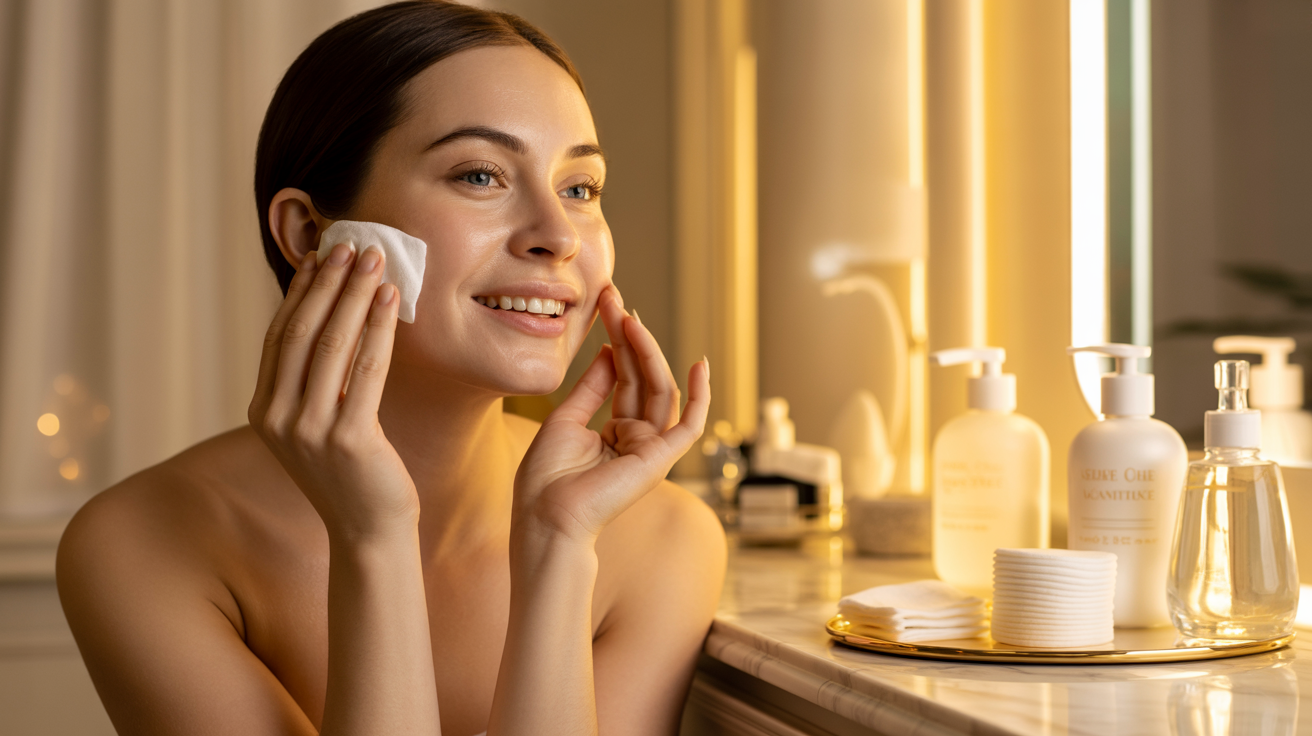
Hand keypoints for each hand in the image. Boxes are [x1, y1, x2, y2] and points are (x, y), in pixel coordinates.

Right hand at [248, 243, 416, 541]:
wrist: (369, 532)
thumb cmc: (354, 473)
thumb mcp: (321, 423)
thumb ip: (315, 380)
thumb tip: (331, 316)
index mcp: (265, 410)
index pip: (279, 337)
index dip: (299, 292)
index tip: (319, 256)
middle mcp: (278, 418)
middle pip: (300, 333)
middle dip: (326, 283)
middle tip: (349, 243)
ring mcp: (309, 430)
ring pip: (330, 345)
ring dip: (353, 296)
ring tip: (373, 260)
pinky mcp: (347, 439)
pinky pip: (365, 370)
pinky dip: (377, 329)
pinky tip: (390, 301)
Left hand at [512, 286, 710, 544]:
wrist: (546, 519)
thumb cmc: (545, 480)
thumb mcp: (565, 419)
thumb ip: (593, 388)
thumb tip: (611, 352)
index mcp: (614, 433)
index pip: (624, 376)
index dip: (617, 340)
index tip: (606, 304)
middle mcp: (637, 438)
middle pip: (642, 376)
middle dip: (629, 335)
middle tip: (614, 296)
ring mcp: (651, 448)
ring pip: (661, 389)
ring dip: (648, 350)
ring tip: (629, 316)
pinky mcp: (661, 459)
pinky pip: (691, 424)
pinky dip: (701, 396)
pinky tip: (700, 364)